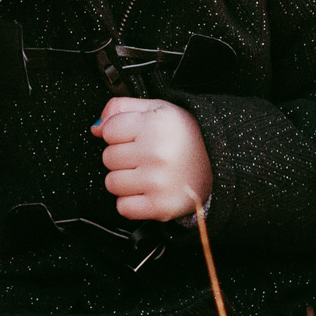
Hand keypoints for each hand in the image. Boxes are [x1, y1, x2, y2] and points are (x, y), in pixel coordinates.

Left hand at [92, 97, 213, 221]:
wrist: (218, 163)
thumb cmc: (185, 136)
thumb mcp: (157, 108)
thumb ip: (122, 108)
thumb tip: (96, 127)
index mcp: (154, 124)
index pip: (109, 130)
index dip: (119, 133)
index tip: (134, 136)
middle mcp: (156, 153)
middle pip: (108, 157)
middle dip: (122, 156)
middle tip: (143, 155)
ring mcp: (158, 182)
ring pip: (112, 183)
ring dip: (124, 180)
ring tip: (145, 173)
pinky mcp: (160, 207)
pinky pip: (123, 208)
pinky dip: (131, 202)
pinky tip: (146, 191)